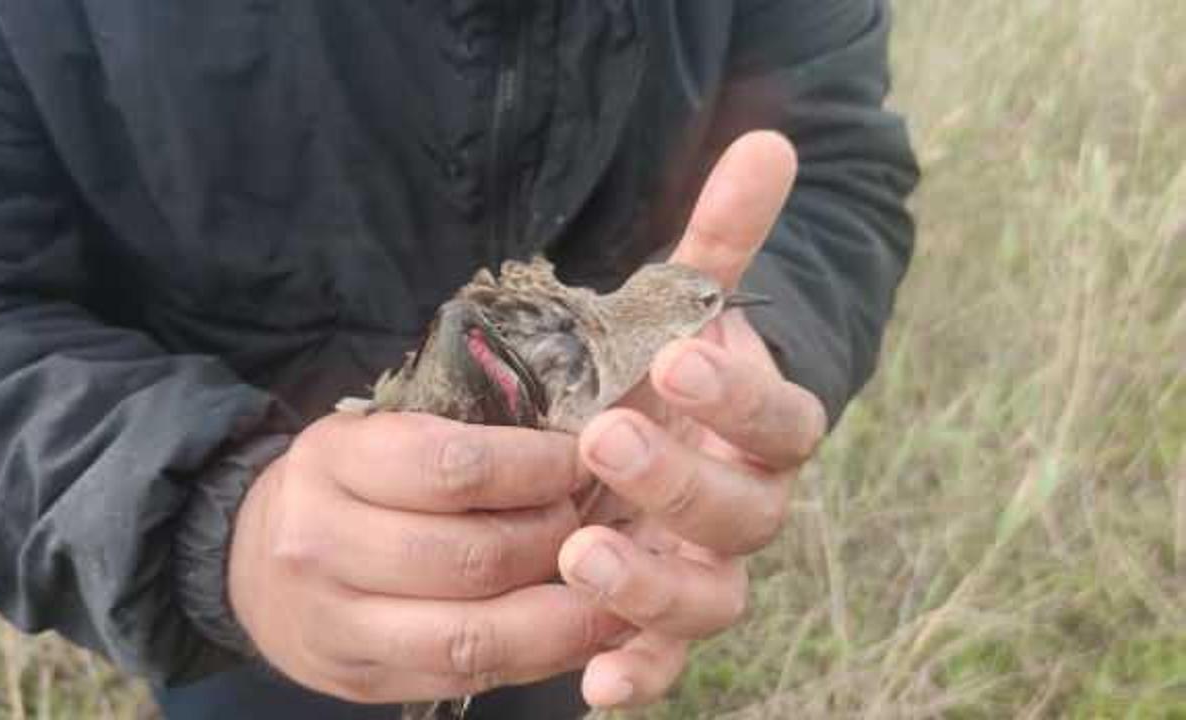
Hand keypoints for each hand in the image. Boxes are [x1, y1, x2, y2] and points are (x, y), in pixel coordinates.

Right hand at [228, 411, 629, 702]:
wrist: (251, 560)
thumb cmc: (343, 483)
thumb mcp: (379, 433)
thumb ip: (459, 438)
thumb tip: (582, 452)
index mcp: (333, 460)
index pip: (453, 466)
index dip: (535, 466)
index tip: (579, 461)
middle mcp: (322, 544)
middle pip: (472, 556)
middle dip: (555, 541)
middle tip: (592, 524)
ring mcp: (336, 624)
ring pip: (472, 635)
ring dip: (558, 615)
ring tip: (602, 587)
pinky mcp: (360, 680)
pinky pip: (466, 677)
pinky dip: (536, 658)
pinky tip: (575, 633)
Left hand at [559, 132, 828, 707]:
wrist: (638, 437)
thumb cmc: (654, 371)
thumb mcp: (674, 306)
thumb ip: (720, 238)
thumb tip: (769, 141)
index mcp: (760, 428)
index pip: (786, 421)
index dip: (743, 397)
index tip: (681, 359)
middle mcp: (746, 506)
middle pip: (747, 514)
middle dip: (680, 481)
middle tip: (605, 439)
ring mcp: (705, 569)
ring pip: (715, 599)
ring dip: (655, 589)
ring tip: (580, 556)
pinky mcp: (661, 622)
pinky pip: (665, 660)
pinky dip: (637, 676)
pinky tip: (594, 690)